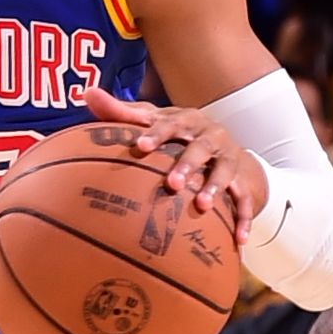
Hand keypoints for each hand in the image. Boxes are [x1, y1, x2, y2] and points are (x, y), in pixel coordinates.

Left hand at [81, 82, 267, 236]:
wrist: (223, 147)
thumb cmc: (176, 134)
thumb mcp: (152, 120)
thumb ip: (120, 112)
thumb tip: (87, 93)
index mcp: (187, 120)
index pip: (171, 123)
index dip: (156, 134)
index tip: (139, 147)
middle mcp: (211, 136)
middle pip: (201, 147)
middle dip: (188, 164)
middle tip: (172, 184)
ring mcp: (228, 158)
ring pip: (225, 170)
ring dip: (215, 187)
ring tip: (202, 206)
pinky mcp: (242, 180)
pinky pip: (245, 200)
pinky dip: (243, 219)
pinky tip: (238, 240)